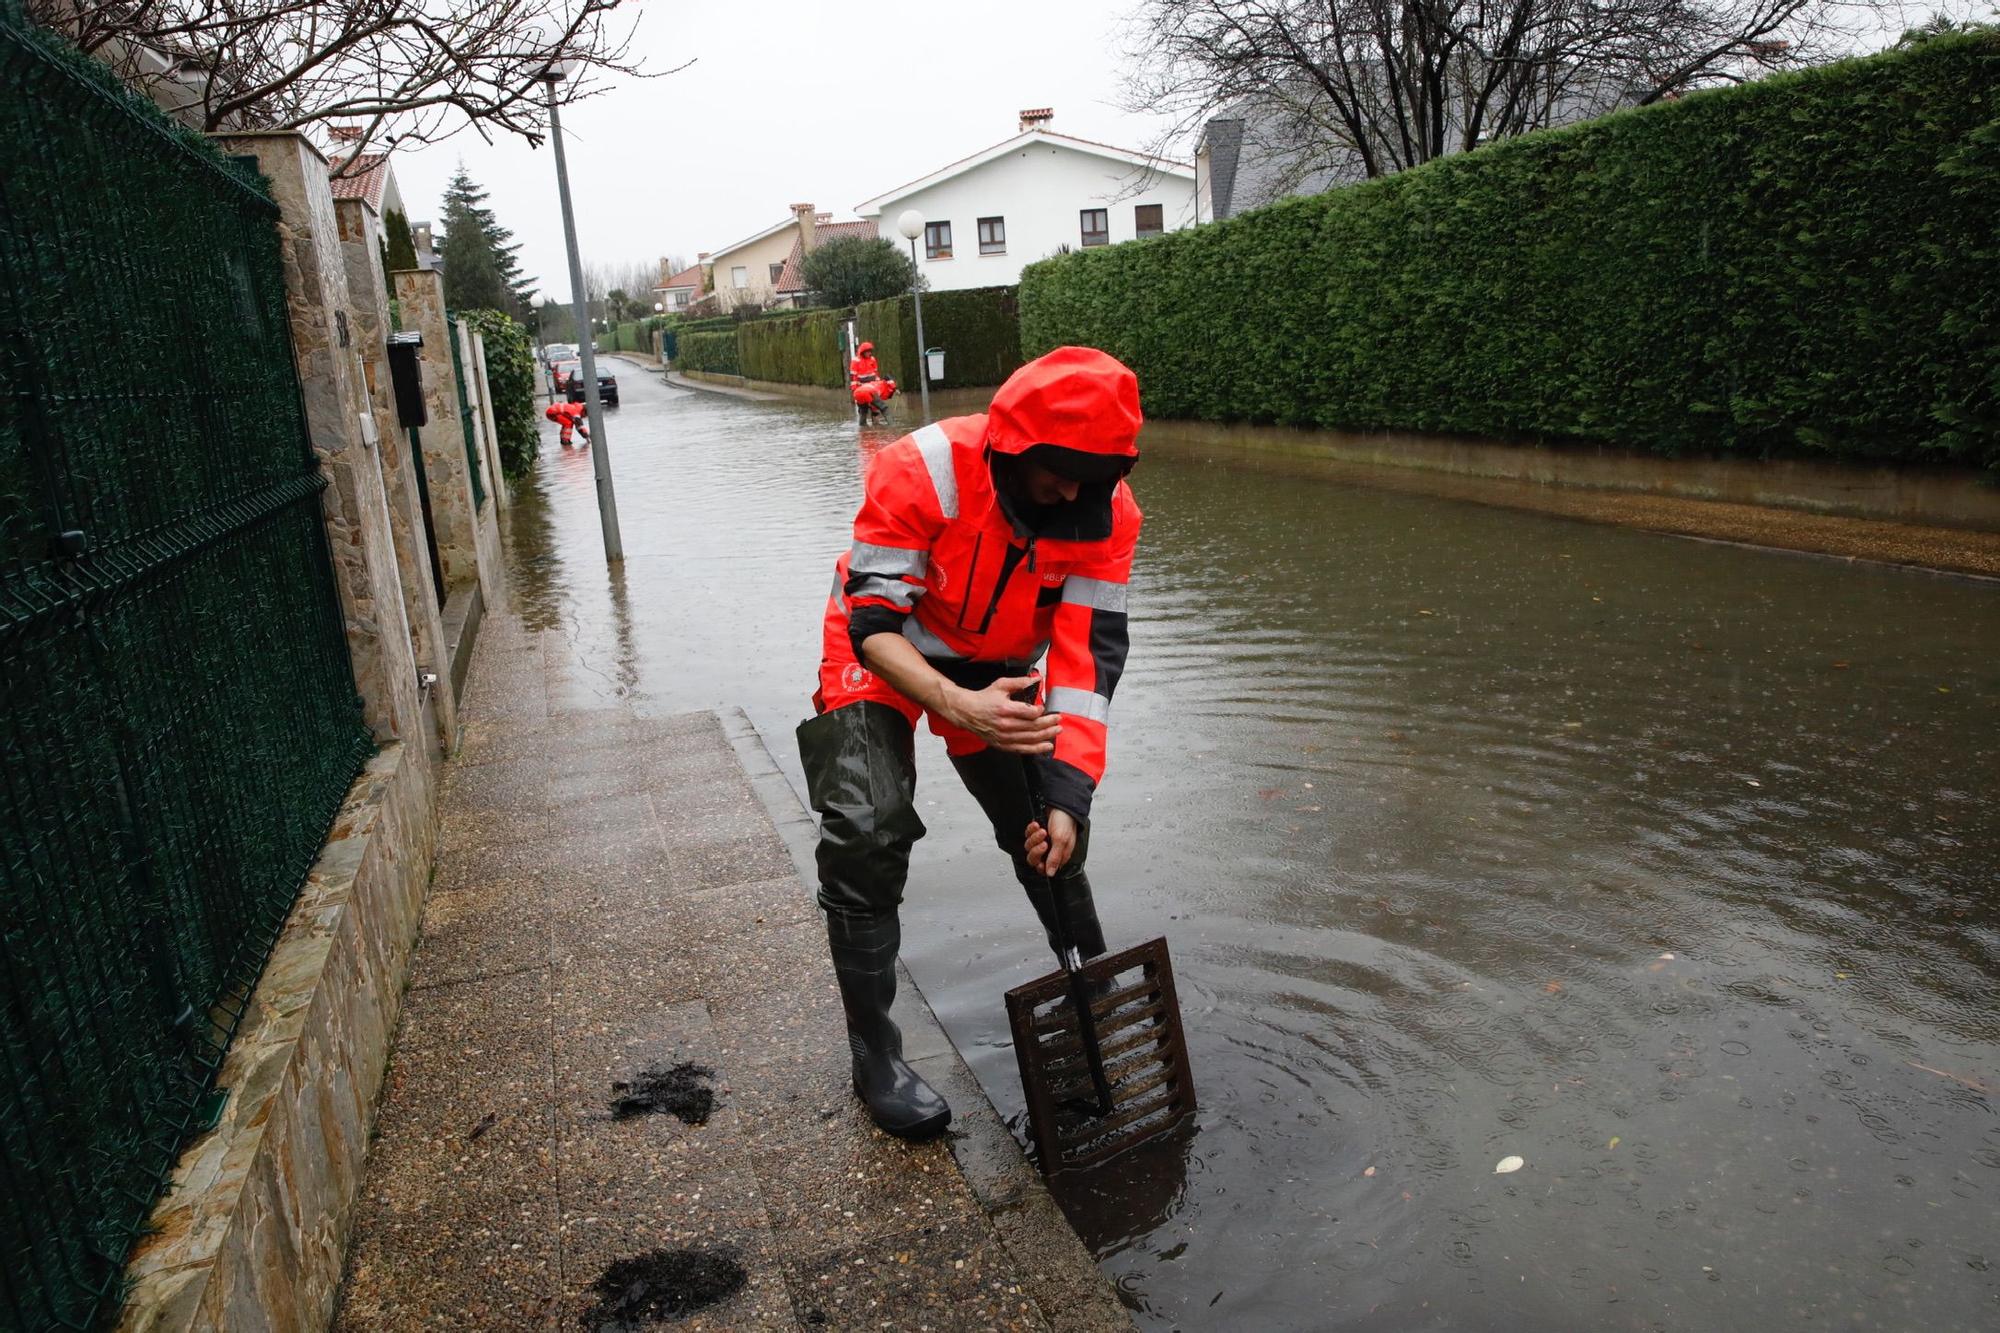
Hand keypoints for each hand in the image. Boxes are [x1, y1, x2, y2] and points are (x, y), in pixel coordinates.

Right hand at [941, 674, 1058, 754]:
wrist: (967, 712)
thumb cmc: (984, 698)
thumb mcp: (1001, 685)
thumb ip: (1020, 682)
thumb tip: (1037, 679)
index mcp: (1005, 709)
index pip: (1029, 713)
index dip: (1040, 711)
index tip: (1044, 708)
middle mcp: (1005, 725)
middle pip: (1032, 727)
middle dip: (1048, 724)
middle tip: (1058, 720)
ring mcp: (1003, 737)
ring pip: (1030, 739)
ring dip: (1046, 736)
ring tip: (1057, 731)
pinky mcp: (1002, 744)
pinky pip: (1022, 749)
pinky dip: (1036, 749)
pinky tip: (1046, 746)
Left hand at [1024, 808, 1078, 877]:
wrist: (1061, 804)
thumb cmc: (1066, 821)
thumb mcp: (1061, 841)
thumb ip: (1054, 858)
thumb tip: (1050, 873)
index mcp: (1059, 855)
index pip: (1045, 869)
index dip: (1041, 866)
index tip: (1040, 861)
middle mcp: (1051, 850)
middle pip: (1034, 859)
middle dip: (1036, 851)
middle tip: (1043, 843)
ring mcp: (1043, 841)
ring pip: (1030, 847)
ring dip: (1034, 838)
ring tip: (1042, 830)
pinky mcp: (1037, 833)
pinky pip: (1028, 835)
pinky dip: (1031, 830)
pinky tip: (1038, 825)